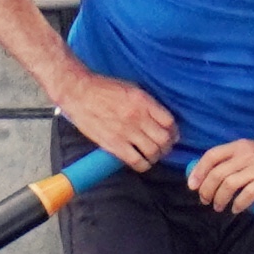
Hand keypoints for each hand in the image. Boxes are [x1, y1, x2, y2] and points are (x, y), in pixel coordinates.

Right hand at [57, 68, 179, 170]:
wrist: (79, 93)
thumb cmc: (104, 89)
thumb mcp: (132, 88)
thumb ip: (148, 103)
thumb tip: (161, 119)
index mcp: (144, 101)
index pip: (170, 122)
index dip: (173, 132)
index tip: (171, 136)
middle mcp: (137, 117)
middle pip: (164, 139)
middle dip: (167, 146)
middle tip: (162, 148)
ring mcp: (126, 132)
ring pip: (153, 152)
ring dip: (156, 156)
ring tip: (152, 155)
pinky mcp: (114, 144)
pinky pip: (136, 161)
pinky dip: (143, 165)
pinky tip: (141, 162)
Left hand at [185, 135, 253, 213]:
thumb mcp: (251, 150)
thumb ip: (233, 159)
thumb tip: (211, 176)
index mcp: (239, 146)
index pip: (211, 156)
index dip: (198, 171)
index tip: (192, 185)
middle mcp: (246, 155)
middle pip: (217, 174)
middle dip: (206, 190)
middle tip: (205, 200)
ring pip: (228, 185)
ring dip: (219, 199)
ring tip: (218, 207)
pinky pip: (246, 196)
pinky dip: (238, 205)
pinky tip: (236, 209)